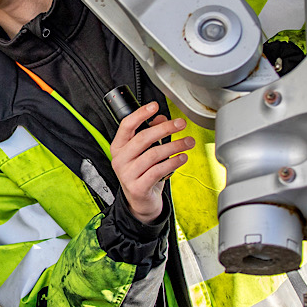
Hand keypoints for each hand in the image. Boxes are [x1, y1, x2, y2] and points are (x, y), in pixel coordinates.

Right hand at [109, 102, 194, 223]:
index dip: (140, 114)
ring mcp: (127, 174)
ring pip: (153, 154)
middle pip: (143, 138)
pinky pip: (158, 170)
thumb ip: (150, 133)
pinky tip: (182, 158)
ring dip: (174, 146)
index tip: (155, 106)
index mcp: (118, 147)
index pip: (126, 126)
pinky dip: (173, 163)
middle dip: (165, 129)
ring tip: (188, 142)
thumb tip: (161, 118)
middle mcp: (120, 159)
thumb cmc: (141, 172)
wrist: (140, 200)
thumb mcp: (144, 152)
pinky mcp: (138, 187)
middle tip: (180, 124)